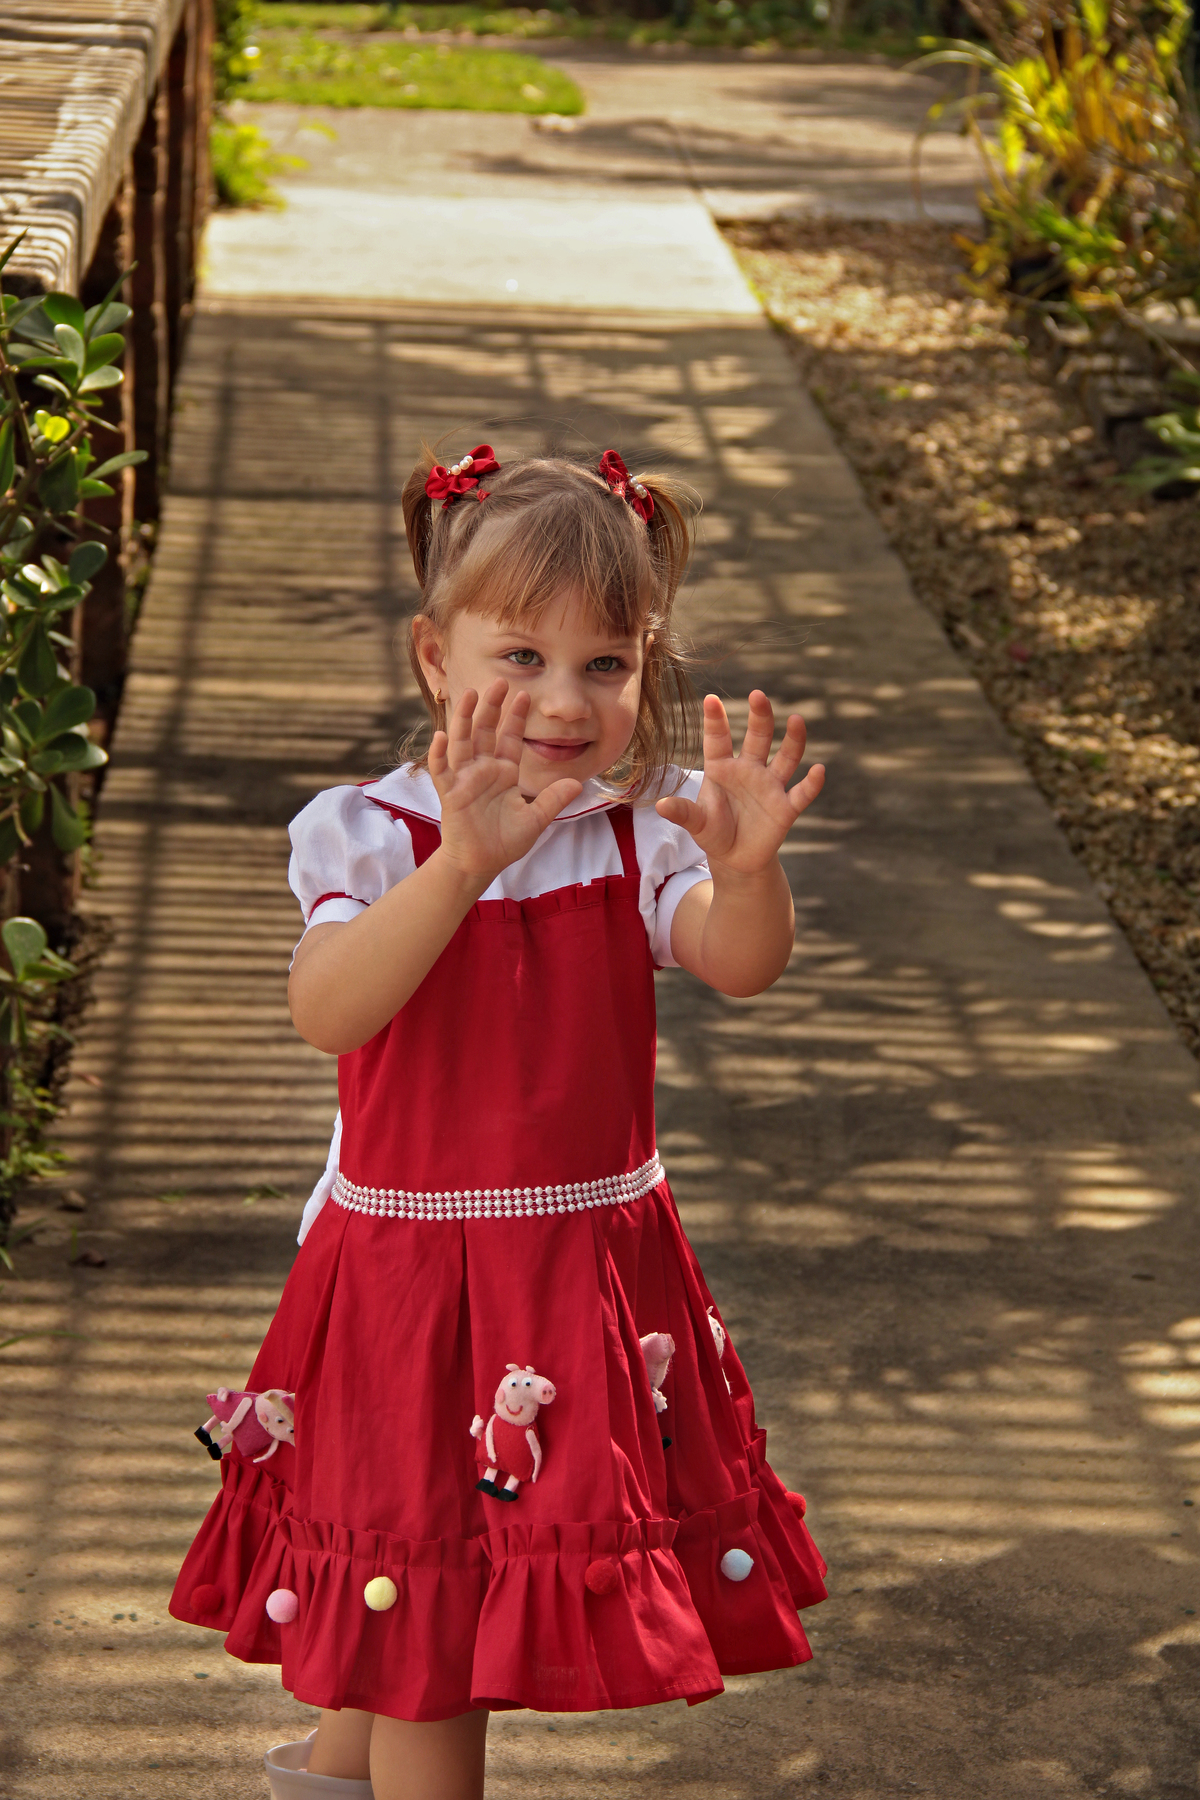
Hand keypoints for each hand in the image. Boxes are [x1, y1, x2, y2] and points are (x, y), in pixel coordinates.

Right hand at [429, 680, 581, 880]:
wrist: (481, 863)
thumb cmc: (504, 841)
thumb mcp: (535, 820)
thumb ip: (553, 800)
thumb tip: (578, 784)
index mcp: (504, 772)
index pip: (509, 737)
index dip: (515, 717)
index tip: (523, 693)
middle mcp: (483, 770)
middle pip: (485, 731)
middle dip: (490, 706)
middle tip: (498, 681)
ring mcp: (465, 779)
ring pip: (462, 742)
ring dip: (464, 719)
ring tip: (468, 694)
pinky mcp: (450, 794)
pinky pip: (442, 771)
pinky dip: (439, 754)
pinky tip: (440, 737)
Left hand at [655, 691, 823, 873]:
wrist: (736, 858)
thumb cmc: (714, 832)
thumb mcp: (697, 824)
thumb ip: (684, 813)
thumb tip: (663, 806)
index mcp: (722, 768)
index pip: (718, 740)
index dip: (715, 721)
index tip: (710, 700)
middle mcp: (749, 770)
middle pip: (758, 738)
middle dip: (759, 717)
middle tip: (758, 695)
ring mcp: (770, 786)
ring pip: (785, 758)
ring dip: (793, 740)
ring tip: (796, 721)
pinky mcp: (786, 808)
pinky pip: (801, 793)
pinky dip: (811, 783)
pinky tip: (819, 770)